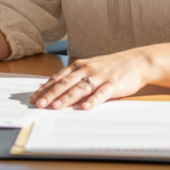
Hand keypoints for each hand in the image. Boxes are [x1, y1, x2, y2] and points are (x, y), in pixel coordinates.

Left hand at [29, 41, 169, 109]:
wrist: (137, 61)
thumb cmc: (110, 67)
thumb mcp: (89, 69)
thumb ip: (73, 78)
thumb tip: (53, 88)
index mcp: (79, 66)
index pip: (58, 78)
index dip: (45, 88)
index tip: (33, 97)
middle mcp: (87, 69)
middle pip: (65, 83)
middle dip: (50, 94)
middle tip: (38, 104)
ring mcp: (100, 76)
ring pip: (80, 88)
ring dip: (67, 98)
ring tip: (56, 106)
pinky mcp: (113, 84)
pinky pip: (101, 94)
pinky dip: (93, 101)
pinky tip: (85, 108)